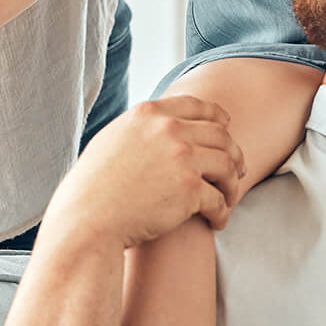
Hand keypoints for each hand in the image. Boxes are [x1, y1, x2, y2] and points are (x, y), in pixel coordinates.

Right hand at [42, 96, 246, 250]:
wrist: (87, 219)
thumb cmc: (93, 187)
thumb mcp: (113, 140)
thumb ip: (140, 129)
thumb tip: (161, 125)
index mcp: (150, 113)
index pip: (197, 106)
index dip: (217, 116)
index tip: (227, 126)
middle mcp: (169, 129)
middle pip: (220, 135)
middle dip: (234, 153)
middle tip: (238, 169)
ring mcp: (183, 157)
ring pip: (227, 164)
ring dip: (232, 183)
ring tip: (230, 197)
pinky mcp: (190, 189)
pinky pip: (220, 199)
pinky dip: (223, 211)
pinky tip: (219, 220)